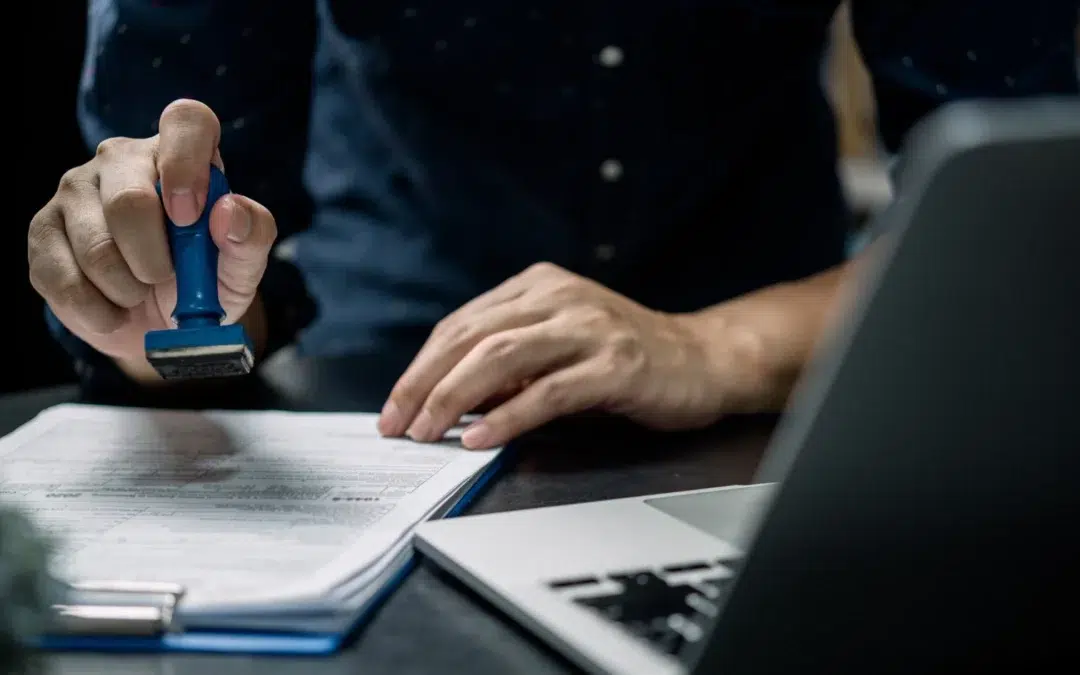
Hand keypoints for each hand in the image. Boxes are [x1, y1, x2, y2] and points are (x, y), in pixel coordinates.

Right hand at [27, 99, 276, 376]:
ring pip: (96, 248)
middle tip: (165, 279)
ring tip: (140, 293)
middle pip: (129, 201)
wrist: (161, 323)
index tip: (190, 217)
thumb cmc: (207, 279)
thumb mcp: (243, 264)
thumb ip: (252, 235)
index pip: (186, 120)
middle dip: (154, 260)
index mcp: (179, 152)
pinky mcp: (42, 230)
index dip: (187, 164)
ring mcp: (75, 189)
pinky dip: (99, 311)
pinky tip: (114, 309)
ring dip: (128, 290)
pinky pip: (64, 280)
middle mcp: (122, 158)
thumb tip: (229, 212)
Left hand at [377, 263, 760, 448]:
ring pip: (500, 358)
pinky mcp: (614, 365)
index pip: (461, 324)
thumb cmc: (625, 357)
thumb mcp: (558, 346)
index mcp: (538, 286)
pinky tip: (480, 439)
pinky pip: (547, 392)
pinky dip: (506, 418)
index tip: (395, 406)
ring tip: (427, 432)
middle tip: (397, 424)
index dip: (421, 367)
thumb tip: (445, 400)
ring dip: (454, 399)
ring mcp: (588, 328)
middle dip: (424, 385)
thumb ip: (507, 362)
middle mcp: (559, 297)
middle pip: (471, 338)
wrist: (704, 360)